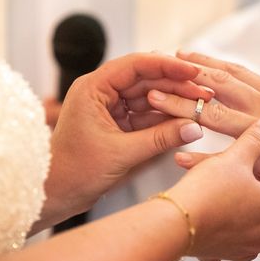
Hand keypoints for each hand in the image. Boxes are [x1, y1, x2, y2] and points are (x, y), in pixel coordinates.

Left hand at [39, 53, 213, 229]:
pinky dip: (164, 119)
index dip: (167, 66)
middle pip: (146, 80)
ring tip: (200, 106)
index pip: (135, 65)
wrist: (54, 195)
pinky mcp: (117, 124)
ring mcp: (109, 108)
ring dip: (173, 102)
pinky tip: (185, 121)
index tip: (193, 73)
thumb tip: (194, 128)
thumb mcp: (122, 153)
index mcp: (93, 88)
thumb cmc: (74, 172)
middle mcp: (101, 92)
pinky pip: (146, 115)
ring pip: (149, 97)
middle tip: (204, 93)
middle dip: (176, 86)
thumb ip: (160, 139)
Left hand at [148, 51, 259, 209]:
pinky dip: (200, 157)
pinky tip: (177, 155)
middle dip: (185, 76)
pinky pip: (226, 158)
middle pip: (218, 85)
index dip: (209, 64)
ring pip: (214, 114)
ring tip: (153, 99)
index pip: (236, 73)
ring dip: (181, 105)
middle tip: (157, 66)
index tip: (186, 56)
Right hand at [165, 115, 259, 260]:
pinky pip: (228, 241)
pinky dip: (220, 230)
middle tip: (234, 180)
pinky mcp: (224, 256)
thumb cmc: (209, 190)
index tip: (244, 166)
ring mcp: (247, 250)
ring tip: (219, 195)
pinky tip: (207, 216)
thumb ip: (257, 139)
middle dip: (253, 195)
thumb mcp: (235, 157)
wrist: (176, 223)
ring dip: (238, 213)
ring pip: (250, 226)